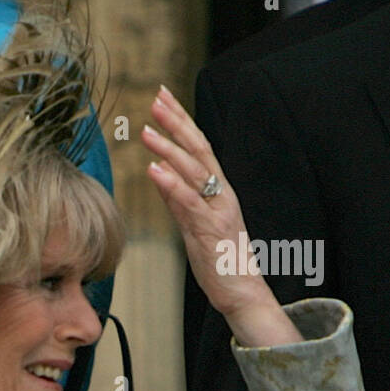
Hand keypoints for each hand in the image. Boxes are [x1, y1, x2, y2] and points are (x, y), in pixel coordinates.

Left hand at [142, 85, 301, 347]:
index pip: (199, 148)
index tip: (163, 99)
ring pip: (194, 172)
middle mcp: (221, 194)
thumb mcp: (194, 223)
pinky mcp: (209, 230)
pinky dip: (171, 185)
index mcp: (219, 190)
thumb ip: (178, 198)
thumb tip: (160, 173)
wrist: (242, 292)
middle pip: (199, 149)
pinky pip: (189, 204)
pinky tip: (154, 170)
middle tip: (157, 99)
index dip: (181, 122)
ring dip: (169, 149)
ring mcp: (217, 210)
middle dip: (178, 122)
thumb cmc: (219, 259)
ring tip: (148, 131)